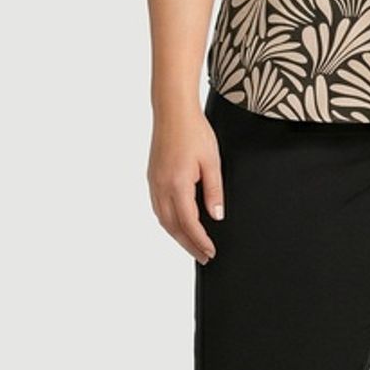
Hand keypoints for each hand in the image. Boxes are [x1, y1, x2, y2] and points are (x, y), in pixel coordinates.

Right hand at [149, 107, 224, 263]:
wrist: (173, 112)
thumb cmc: (194, 132)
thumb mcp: (212, 162)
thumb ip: (214, 191)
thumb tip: (216, 216)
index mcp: (177, 185)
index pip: (189, 223)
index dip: (200, 241)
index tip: (210, 252)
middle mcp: (161, 187)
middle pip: (173, 227)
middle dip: (188, 245)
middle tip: (203, 257)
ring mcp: (154, 183)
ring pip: (163, 219)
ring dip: (177, 235)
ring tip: (192, 245)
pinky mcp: (152, 177)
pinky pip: (158, 208)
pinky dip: (168, 221)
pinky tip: (177, 224)